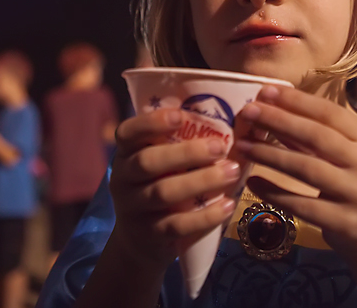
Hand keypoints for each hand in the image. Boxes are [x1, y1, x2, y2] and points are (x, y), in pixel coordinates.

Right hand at [109, 108, 240, 268]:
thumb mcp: (163, 163)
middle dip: (186, 152)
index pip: (128, 132)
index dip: (151, 122)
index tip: (180, 115)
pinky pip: (177, 225)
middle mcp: (123, 178)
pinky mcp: (149, 234)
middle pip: (147, 162)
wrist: (140, 242)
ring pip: (163, 193)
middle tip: (220, 147)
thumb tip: (233, 117)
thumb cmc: (161, 185)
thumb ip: (183, 142)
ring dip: (201, 181)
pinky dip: (205, 216)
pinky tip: (227, 205)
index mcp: (127, 153)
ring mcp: (133, 208)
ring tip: (232, 172)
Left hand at [235, 86, 356, 263]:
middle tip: (248, 112)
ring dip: (270, 154)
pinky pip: (301, 204)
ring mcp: (356, 193)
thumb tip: (272, 112)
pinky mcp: (343, 222)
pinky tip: (253, 182)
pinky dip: (274, 192)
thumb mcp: (347, 156)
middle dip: (279, 120)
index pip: (329, 113)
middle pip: (316, 136)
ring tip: (242, 145)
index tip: (265, 90)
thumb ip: (314, 138)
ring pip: (306, 168)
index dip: (296, 100)